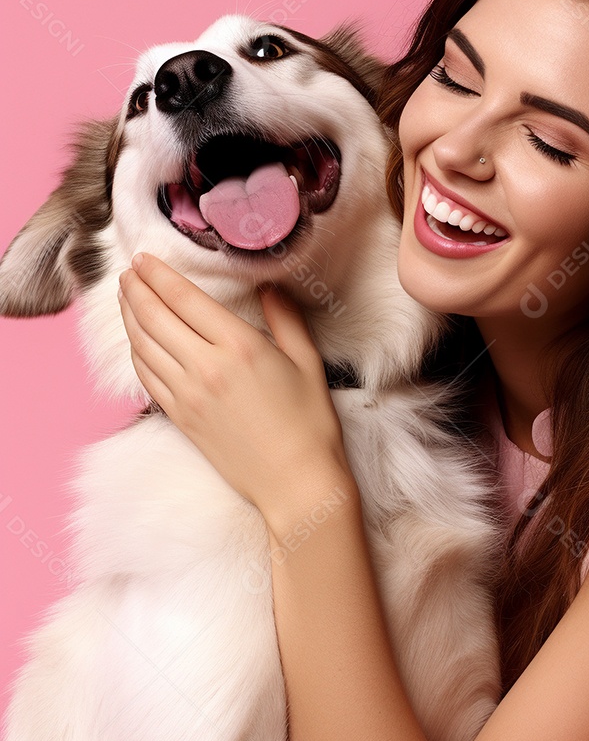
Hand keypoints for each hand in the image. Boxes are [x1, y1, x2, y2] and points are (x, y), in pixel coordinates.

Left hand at [117, 252, 352, 525]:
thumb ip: (285, 320)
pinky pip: (146, 377)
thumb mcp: (308, 363)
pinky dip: (135, 353)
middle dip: (135, 289)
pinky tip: (137, 341)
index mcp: (239, 347)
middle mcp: (205, 367)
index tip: (143, 258)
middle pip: (154, 317)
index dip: (157, 274)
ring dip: (129, 317)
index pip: (184, 298)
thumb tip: (268, 289)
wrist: (296, 483)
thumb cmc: (310, 424)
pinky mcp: (180, 418)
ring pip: (142, 345)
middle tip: (127, 271)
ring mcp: (187, 395)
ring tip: (126, 298)